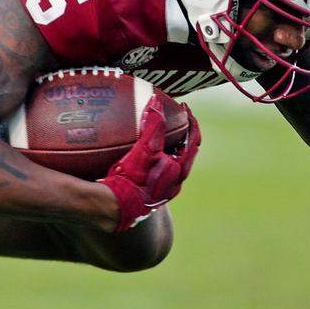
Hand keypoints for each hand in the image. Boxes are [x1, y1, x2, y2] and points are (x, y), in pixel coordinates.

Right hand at [99, 95, 199, 232]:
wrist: (116, 207)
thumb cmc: (133, 179)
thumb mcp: (146, 148)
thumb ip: (154, 125)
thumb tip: (156, 101)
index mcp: (179, 170)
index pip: (193, 140)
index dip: (191, 121)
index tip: (184, 107)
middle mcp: (175, 182)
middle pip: (184, 152)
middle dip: (180, 134)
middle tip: (173, 119)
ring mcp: (162, 190)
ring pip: (170, 164)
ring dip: (167, 148)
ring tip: (158, 135)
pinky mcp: (148, 195)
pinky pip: (157, 173)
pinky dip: (155, 160)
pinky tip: (142, 157)